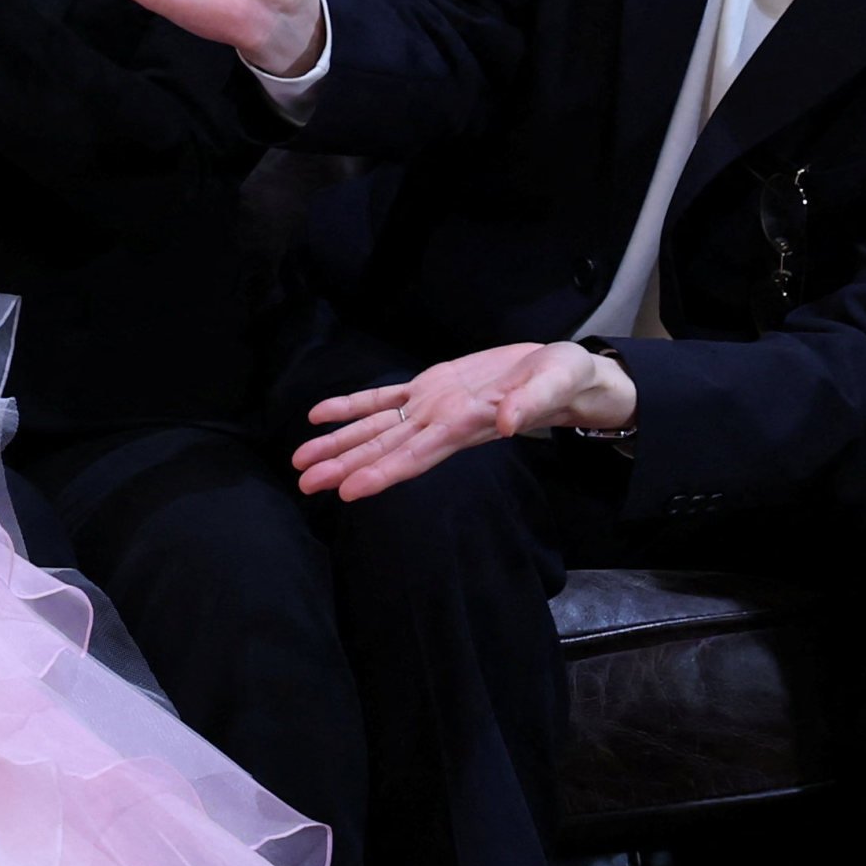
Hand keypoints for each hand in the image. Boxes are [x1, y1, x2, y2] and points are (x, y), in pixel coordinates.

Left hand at [294, 342, 636, 500]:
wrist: (563, 374)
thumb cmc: (564, 381)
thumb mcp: (555, 384)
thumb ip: (531, 405)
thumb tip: (508, 424)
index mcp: (466, 425)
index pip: (416, 456)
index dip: (382, 473)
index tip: (348, 492)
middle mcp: (441, 422)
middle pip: (386, 449)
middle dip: (345, 466)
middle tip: (304, 483)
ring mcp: (432, 406)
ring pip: (377, 428)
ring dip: (339, 443)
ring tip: (301, 460)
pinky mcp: (431, 386)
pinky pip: (383, 398)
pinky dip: (351, 405)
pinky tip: (320, 415)